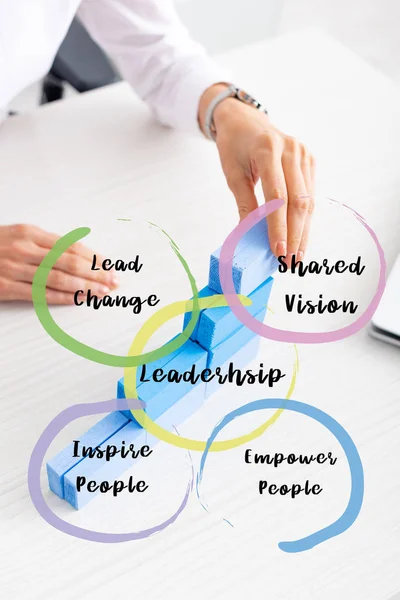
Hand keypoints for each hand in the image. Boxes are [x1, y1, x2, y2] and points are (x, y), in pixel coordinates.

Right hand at [0, 225, 118, 303]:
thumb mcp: (18, 236)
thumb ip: (46, 244)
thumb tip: (80, 255)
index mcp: (29, 232)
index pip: (71, 245)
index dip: (94, 257)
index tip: (111, 266)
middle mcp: (23, 248)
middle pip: (69, 261)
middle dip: (95, 273)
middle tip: (114, 281)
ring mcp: (13, 268)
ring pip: (58, 279)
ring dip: (84, 287)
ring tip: (102, 292)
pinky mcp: (5, 287)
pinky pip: (40, 294)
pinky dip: (62, 298)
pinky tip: (78, 300)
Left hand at [199, 85, 315, 261]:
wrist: (246, 121)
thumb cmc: (235, 147)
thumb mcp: (233, 174)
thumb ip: (245, 204)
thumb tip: (250, 237)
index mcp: (268, 150)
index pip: (277, 196)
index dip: (278, 226)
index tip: (277, 250)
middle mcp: (291, 150)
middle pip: (298, 201)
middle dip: (295, 235)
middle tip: (290, 262)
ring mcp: (304, 154)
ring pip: (308, 201)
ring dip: (303, 232)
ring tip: (296, 256)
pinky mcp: (310, 160)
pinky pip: (309, 194)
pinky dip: (304, 218)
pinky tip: (300, 237)